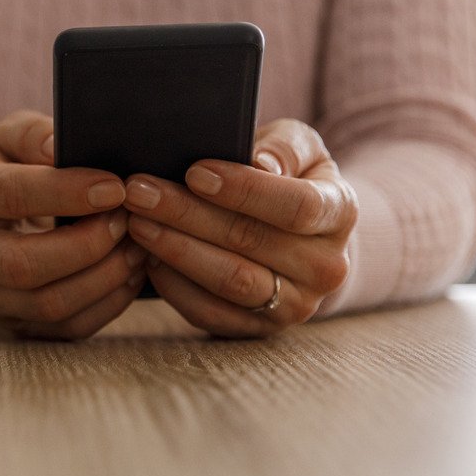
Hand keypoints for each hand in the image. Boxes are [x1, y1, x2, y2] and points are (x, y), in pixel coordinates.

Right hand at [0, 110, 145, 339]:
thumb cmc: (9, 168)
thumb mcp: (11, 137)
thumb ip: (34, 134)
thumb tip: (60, 148)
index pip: (10, 195)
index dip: (65, 192)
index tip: (115, 187)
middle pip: (24, 264)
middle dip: (88, 245)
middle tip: (128, 221)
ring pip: (49, 303)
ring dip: (104, 277)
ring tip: (137, 247)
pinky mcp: (14, 323)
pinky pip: (66, 328)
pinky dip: (108, 304)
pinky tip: (128, 275)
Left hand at [123, 118, 357, 336]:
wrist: (302, 239)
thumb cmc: (290, 178)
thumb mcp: (299, 148)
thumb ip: (284, 146)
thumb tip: (261, 163)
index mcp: (340, 212)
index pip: (296, 206)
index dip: (244, 190)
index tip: (193, 172)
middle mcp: (326, 267)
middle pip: (251, 241)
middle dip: (187, 214)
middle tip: (139, 191)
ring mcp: (295, 304)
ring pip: (229, 280)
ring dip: (175, 250)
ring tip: (135, 222)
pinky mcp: (259, 328)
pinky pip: (210, 312)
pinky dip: (173, 285)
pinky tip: (146, 257)